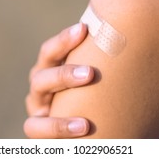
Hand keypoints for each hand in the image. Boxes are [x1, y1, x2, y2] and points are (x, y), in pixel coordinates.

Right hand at [24, 23, 93, 137]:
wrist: (87, 122)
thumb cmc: (93, 91)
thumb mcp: (93, 76)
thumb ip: (100, 59)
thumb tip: (121, 32)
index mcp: (50, 68)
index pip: (50, 51)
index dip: (64, 40)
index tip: (83, 29)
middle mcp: (40, 85)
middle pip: (41, 75)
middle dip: (64, 74)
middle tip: (90, 74)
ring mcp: (37, 107)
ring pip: (37, 98)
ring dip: (59, 114)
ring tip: (84, 121)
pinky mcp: (37, 129)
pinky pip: (37, 129)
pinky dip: (57, 129)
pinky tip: (82, 128)